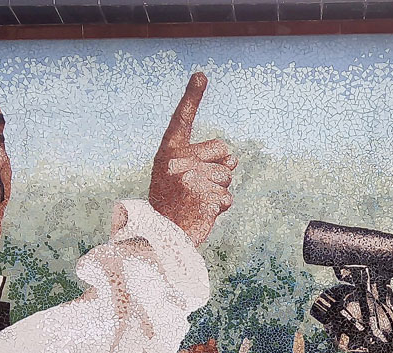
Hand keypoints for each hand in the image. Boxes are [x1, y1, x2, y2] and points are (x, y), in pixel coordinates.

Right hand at [149, 72, 235, 245]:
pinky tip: (201, 214)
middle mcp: (176, 160)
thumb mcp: (180, 177)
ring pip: (227, 178)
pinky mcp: (201, 196)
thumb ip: (202, 162)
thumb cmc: (173, 206)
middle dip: (220, 170)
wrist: (159, 239)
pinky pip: (227, 198)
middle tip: (196, 189)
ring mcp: (188, 178)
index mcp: (168, 152)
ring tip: (196, 203)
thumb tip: (233, 161)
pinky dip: (220, 209)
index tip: (201, 75)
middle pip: (223, 153)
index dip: (191, 96)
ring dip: (218, 192)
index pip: (182, 120)